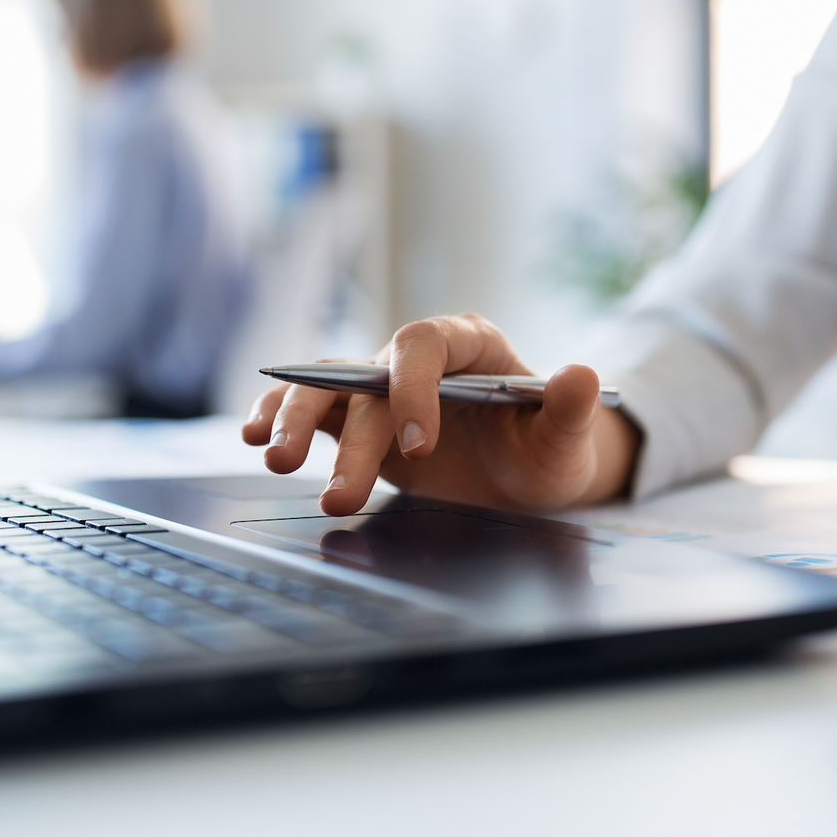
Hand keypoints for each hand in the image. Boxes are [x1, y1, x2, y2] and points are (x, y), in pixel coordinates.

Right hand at [240, 313, 640, 515]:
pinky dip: (277, 417)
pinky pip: (310, 408)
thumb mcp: (566, 439)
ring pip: (325, 388)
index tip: (418, 445)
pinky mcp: (356, 420)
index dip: (412, 388)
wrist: (526, 477)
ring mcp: (380, 388)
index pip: (423, 346)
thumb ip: (569, 409)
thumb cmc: (546, 450)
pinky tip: (253, 438)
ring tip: (275, 460)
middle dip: (350, 435)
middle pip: (367, 377)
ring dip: (296, 421)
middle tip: (343, 492)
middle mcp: (416, 359)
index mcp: (468, 344)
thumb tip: (582, 375)